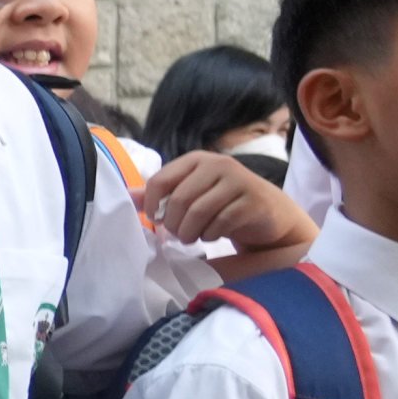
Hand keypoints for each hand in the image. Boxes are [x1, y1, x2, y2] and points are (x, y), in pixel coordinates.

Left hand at [145, 150, 311, 255]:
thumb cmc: (223, 202)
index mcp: (197, 160)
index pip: (161, 180)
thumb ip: (162, 194)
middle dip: (174, 224)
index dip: (152, 204)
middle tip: (178, 234)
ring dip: (190, 232)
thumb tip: (128, 196)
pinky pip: (221, 222)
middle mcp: (218, 165)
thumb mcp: (192, 194)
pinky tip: (212, 235)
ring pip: (199, 212)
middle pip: (179, 199)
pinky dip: (211, 234)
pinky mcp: (253, 200)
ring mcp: (238, 181)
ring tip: (193, 237)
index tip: (156, 219)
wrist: (269, 212)